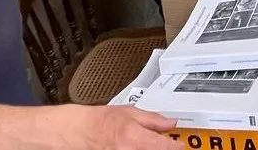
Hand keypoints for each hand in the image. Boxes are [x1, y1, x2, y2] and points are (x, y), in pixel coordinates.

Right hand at [46, 104, 181, 149]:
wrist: (78, 132)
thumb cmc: (100, 121)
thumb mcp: (129, 112)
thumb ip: (153, 119)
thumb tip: (171, 122)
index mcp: (136, 138)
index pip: (167, 147)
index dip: (176, 146)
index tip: (179, 144)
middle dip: (163, 149)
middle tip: (164, 144)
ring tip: (144, 144)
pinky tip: (136, 147)